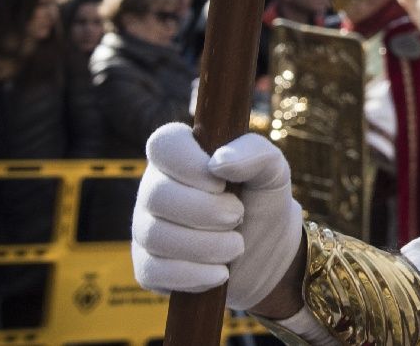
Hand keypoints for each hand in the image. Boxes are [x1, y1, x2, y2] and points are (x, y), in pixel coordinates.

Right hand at [132, 124, 304, 312]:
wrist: (265, 254)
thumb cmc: (262, 202)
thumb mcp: (273, 172)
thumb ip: (255, 153)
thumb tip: (218, 161)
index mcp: (181, 156)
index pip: (163, 143)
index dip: (190, 164)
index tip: (221, 182)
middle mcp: (155, 188)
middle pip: (157, 195)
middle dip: (205, 211)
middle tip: (237, 216)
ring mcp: (146, 228)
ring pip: (155, 235)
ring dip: (206, 245)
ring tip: (236, 246)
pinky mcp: (147, 266)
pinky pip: (152, 271)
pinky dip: (193, 275)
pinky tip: (220, 273)